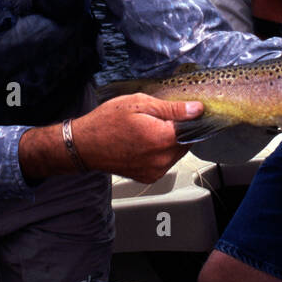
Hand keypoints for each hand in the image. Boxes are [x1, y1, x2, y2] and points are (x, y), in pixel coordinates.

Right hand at [70, 94, 200, 183]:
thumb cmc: (106, 122)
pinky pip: (166, 162)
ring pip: (177, 152)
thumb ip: (172, 108)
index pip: (193, 127)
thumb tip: (196, 109)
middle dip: (178, 129)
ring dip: (170, 141)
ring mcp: (156, 171)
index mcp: (162, 139)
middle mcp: (161, 159)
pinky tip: (144, 142)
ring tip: (147, 130)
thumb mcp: (138, 104)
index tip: (181, 110)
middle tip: (157, 119)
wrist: (84, 145)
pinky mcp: (150, 177)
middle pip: (187, 141)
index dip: (188, 116)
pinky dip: (161, 151)